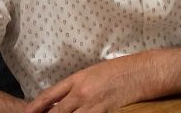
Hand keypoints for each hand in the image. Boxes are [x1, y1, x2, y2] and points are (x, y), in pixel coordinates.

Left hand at [24, 54, 157, 112]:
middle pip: (56, 112)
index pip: (50, 94)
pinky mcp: (104, 112)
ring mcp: (93, 104)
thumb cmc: (124, 71)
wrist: (144, 71)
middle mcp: (81, 92)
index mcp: (78, 79)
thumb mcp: (97, 73)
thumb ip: (81, 86)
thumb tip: (69, 99)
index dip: (36, 106)